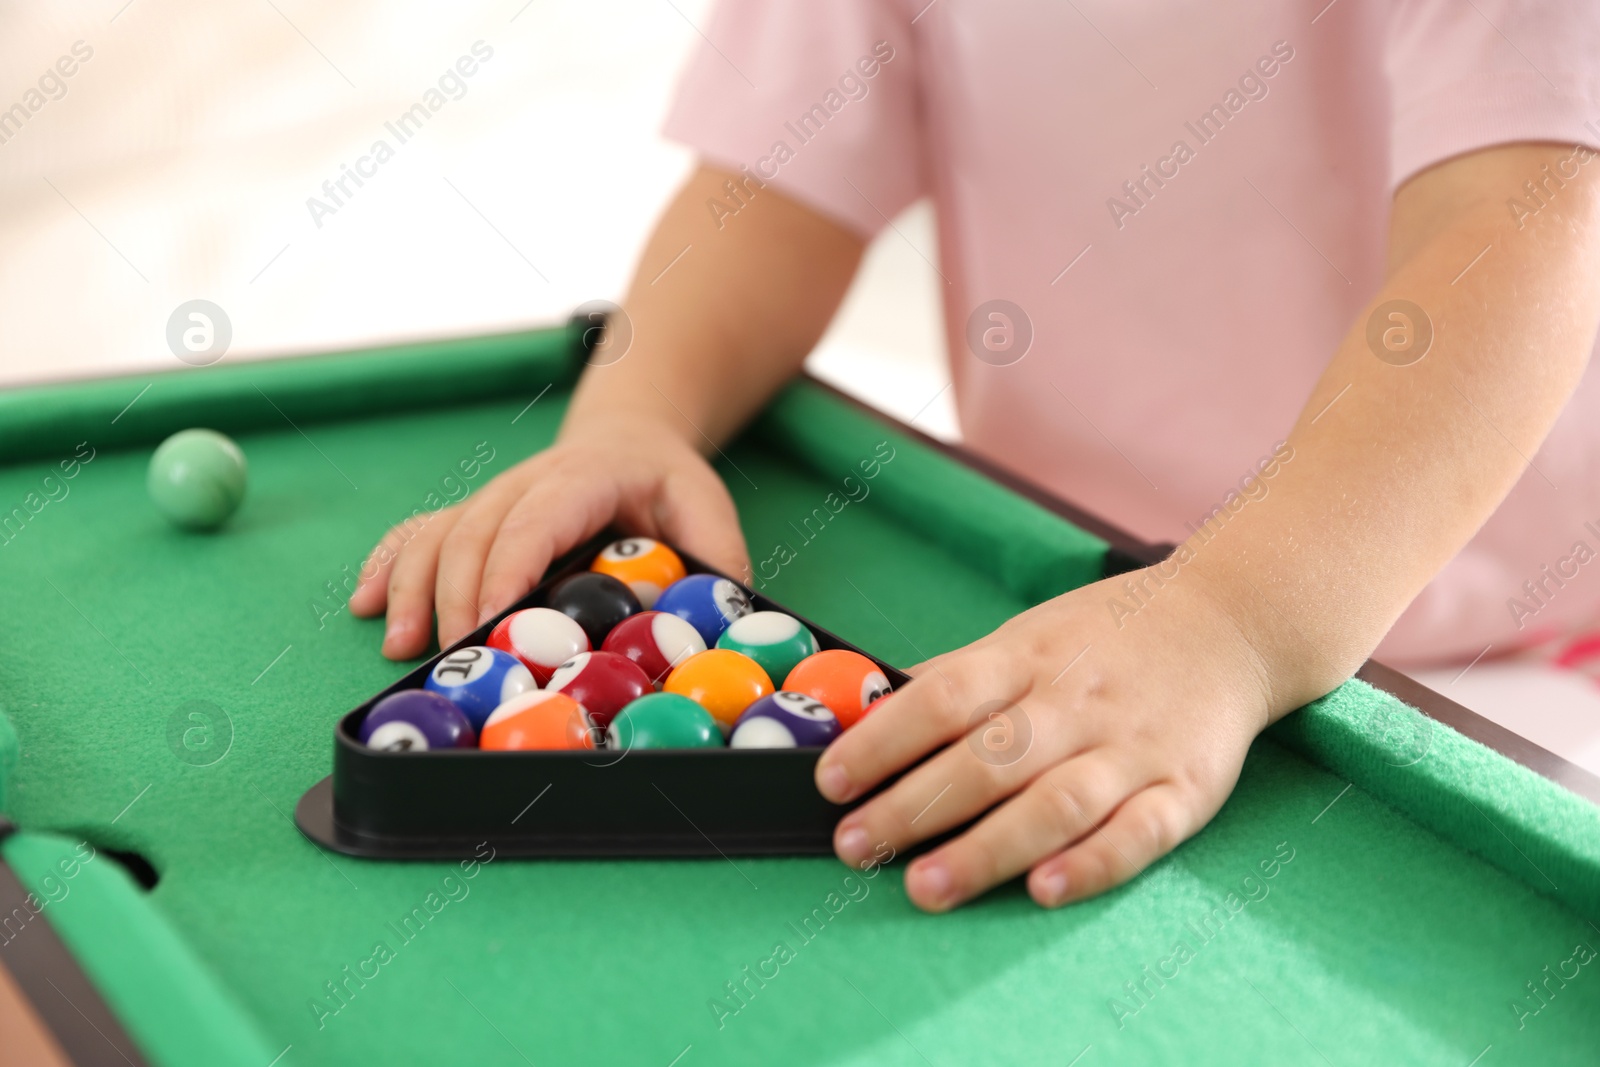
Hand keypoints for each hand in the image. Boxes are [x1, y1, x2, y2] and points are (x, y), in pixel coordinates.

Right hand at [348, 414, 749, 658]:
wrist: (631, 436)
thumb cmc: (666, 481)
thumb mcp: (706, 508)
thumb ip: (716, 561)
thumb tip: (717, 620)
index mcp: (584, 478)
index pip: (537, 518)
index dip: (510, 566)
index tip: (493, 619)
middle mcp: (525, 483)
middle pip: (476, 532)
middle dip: (458, 598)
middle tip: (454, 661)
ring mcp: (492, 498)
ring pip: (439, 533)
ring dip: (413, 589)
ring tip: (400, 648)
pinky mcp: (473, 515)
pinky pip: (420, 533)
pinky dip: (389, 566)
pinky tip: (364, 603)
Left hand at [815, 568, 1276, 910]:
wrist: (1230, 622)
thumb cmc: (1108, 638)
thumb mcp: (1026, 636)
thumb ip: (956, 678)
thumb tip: (867, 710)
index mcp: (1029, 658)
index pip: (944, 696)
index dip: (883, 739)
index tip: (831, 781)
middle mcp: (1077, 702)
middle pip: (988, 758)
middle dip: (914, 806)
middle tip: (855, 846)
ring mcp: (1133, 748)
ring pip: (1055, 802)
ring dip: (987, 850)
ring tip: (925, 886)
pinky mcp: (1185, 791)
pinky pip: (1139, 834)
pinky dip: (1091, 864)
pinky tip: (1042, 890)